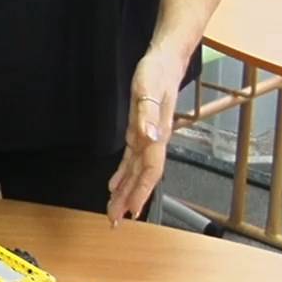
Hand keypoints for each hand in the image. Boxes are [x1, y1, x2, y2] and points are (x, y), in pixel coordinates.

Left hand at [107, 47, 184, 226]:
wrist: (166, 61)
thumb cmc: (157, 73)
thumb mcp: (148, 89)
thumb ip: (148, 114)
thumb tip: (150, 135)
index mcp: (157, 134)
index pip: (150, 170)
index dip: (141, 191)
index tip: (132, 210)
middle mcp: (153, 140)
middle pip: (142, 177)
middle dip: (130, 199)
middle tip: (116, 220)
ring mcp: (147, 137)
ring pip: (136, 171)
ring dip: (126, 191)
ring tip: (115, 209)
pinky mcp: (140, 130)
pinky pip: (132, 159)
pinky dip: (123, 174)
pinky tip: (115, 184)